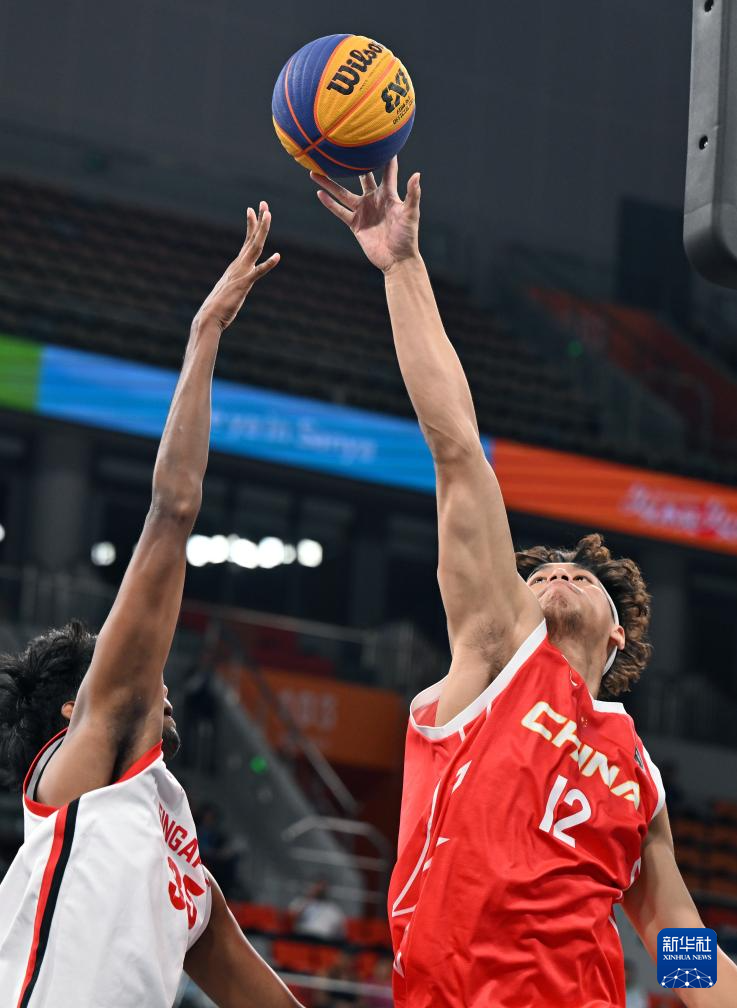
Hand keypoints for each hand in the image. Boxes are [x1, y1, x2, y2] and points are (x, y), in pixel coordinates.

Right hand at [195, 202, 278, 330]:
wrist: (208, 318)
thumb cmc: (218, 308)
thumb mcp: (230, 292)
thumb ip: (235, 285)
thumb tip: (237, 285)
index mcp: (236, 266)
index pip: (247, 242)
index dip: (251, 225)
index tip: (253, 210)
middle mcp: (238, 265)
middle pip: (252, 239)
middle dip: (259, 221)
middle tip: (264, 203)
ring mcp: (241, 273)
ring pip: (255, 248)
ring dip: (263, 231)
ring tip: (269, 216)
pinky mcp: (244, 285)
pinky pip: (258, 272)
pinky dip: (268, 264)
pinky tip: (278, 256)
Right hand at [311, 157, 420, 273]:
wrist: (397, 259)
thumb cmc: (407, 236)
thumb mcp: (411, 213)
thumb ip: (412, 194)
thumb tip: (416, 174)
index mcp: (388, 194)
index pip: (386, 171)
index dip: (385, 156)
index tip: (379, 137)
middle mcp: (374, 199)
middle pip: (360, 177)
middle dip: (351, 164)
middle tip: (340, 148)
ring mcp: (363, 211)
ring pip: (343, 193)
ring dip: (330, 183)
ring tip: (316, 170)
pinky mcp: (355, 224)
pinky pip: (340, 211)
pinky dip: (329, 203)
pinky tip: (319, 193)